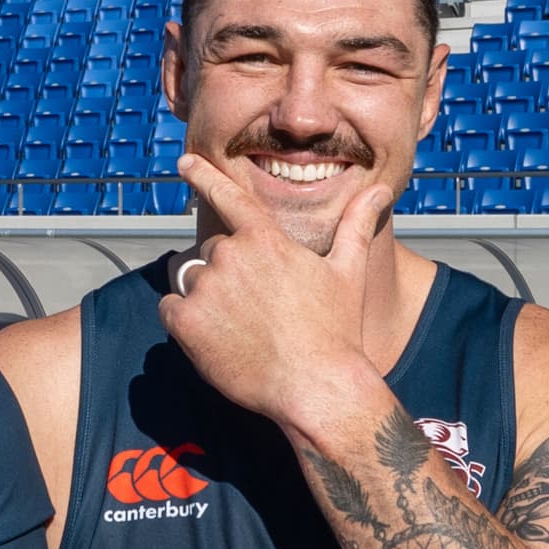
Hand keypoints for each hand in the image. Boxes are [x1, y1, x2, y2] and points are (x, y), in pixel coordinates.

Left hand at [160, 154, 388, 440]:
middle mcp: (231, 255)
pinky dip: (184, 323)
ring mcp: (206, 288)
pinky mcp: (186, 322)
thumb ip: (356, 225)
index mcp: (266, 239)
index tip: (184, 160)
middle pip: (212, 252)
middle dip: (227, 274)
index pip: (229, 196)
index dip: (204, 176)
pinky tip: (216, 340)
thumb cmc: (336, 331)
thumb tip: (379, 191)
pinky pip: (169, 309)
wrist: (316, 387)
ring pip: (190, 281)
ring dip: (205, 298)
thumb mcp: (348, 272)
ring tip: (239, 327)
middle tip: (256, 309)